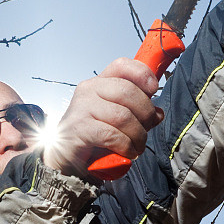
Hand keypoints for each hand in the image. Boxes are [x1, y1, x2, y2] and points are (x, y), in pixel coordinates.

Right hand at [43, 58, 163, 177]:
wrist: (65, 158)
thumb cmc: (93, 137)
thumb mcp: (117, 120)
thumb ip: (137, 113)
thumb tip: (158, 113)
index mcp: (99, 83)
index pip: (122, 65)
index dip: (142, 73)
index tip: (153, 89)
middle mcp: (88, 90)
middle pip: (128, 91)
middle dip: (146, 113)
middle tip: (147, 129)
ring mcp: (82, 108)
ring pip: (123, 116)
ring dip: (138, 135)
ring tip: (138, 146)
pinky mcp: (79, 128)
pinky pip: (113, 135)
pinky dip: (126, 146)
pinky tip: (128, 153)